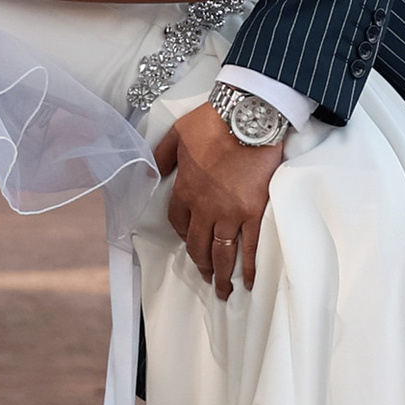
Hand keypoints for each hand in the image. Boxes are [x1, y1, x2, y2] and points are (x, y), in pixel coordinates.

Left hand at [151, 101, 281, 299]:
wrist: (247, 115)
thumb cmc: (213, 121)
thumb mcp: (177, 134)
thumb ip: (161, 155)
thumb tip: (151, 171)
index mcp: (185, 190)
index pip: (178, 222)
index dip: (182, 234)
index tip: (189, 240)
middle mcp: (204, 208)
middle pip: (198, 246)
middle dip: (201, 266)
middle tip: (207, 278)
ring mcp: (230, 212)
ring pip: (221, 253)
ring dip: (221, 275)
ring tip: (224, 290)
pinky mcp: (254, 211)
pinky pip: (250, 246)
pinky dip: (248, 266)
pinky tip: (249, 281)